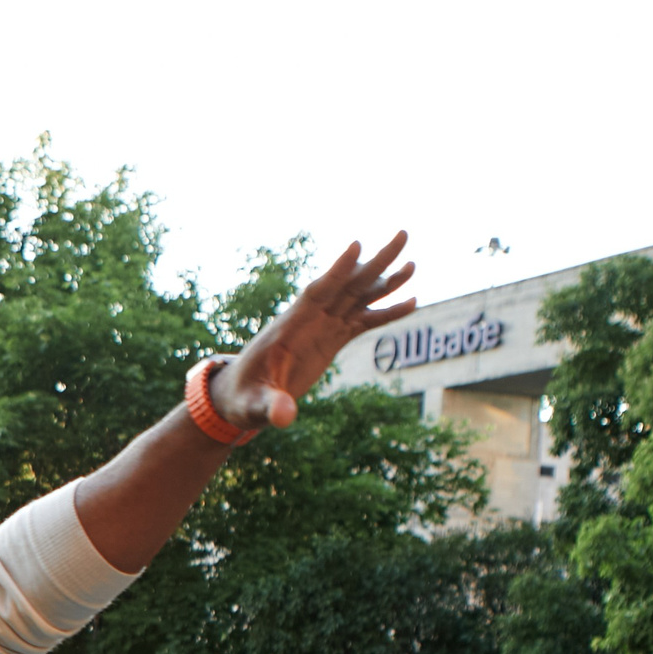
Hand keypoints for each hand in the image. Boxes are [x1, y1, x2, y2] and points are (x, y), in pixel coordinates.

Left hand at [209, 234, 415, 432]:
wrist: (240, 398)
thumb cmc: (242, 399)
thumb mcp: (254, 406)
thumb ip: (270, 407)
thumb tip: (285, 418)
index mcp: (289, 327)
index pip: (316, 293)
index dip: (336, 271)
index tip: (357, 246)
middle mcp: (308, 321)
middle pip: (345, 285)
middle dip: (374, 262)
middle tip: (402, 235)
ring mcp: (322, 328)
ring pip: (358, 298)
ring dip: (384, 282)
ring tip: (413, 265)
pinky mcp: (331, 340)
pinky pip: (363, 322)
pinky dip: (386, 313)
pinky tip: (412, 302)